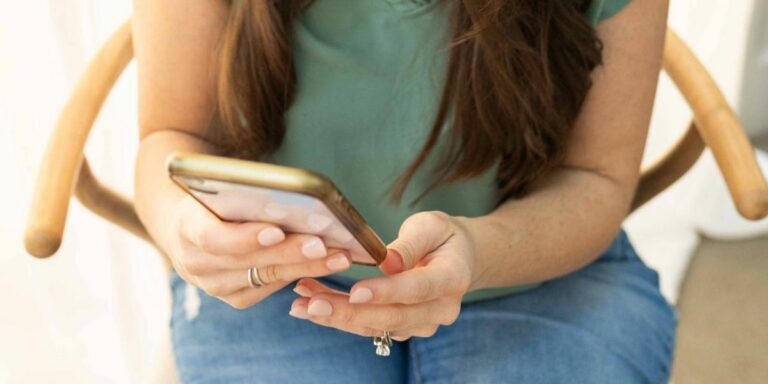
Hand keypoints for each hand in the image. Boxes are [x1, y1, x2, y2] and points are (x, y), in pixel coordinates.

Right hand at [165, 196, 351, 308]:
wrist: (187, 227)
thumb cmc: (214, 198)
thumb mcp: (219, 188)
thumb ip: (246, 195)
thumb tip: (295, 196)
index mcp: (185, 228)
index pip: (214, 239)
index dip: (246, 238)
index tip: (276, 231)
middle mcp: (196, 264)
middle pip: (248, 262)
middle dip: (290, 253)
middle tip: (323, 244)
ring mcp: (215, 286)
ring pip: (265, 278)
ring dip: (306, 267)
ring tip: (338, 256)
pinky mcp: (236, 298)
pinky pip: (270, 288)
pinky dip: (300, 275)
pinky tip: (326, 264)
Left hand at [288, 211, 476, 340]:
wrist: (458, 259)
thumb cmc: (442, 236)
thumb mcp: (432, 225)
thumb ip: (411, 243)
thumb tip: (389, 262)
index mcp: (452, 279)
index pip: (417, 289)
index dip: (386, 292)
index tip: (355, 292)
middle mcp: (440, 310)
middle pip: (392, 316)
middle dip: (349, 312)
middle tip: (312, 303)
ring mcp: (421, 323)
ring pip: (376, 326)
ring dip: (337, 317)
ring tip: (300, 304)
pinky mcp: (403, 328)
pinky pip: (369, 326)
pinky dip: (340, 317)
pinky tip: (311, 303)